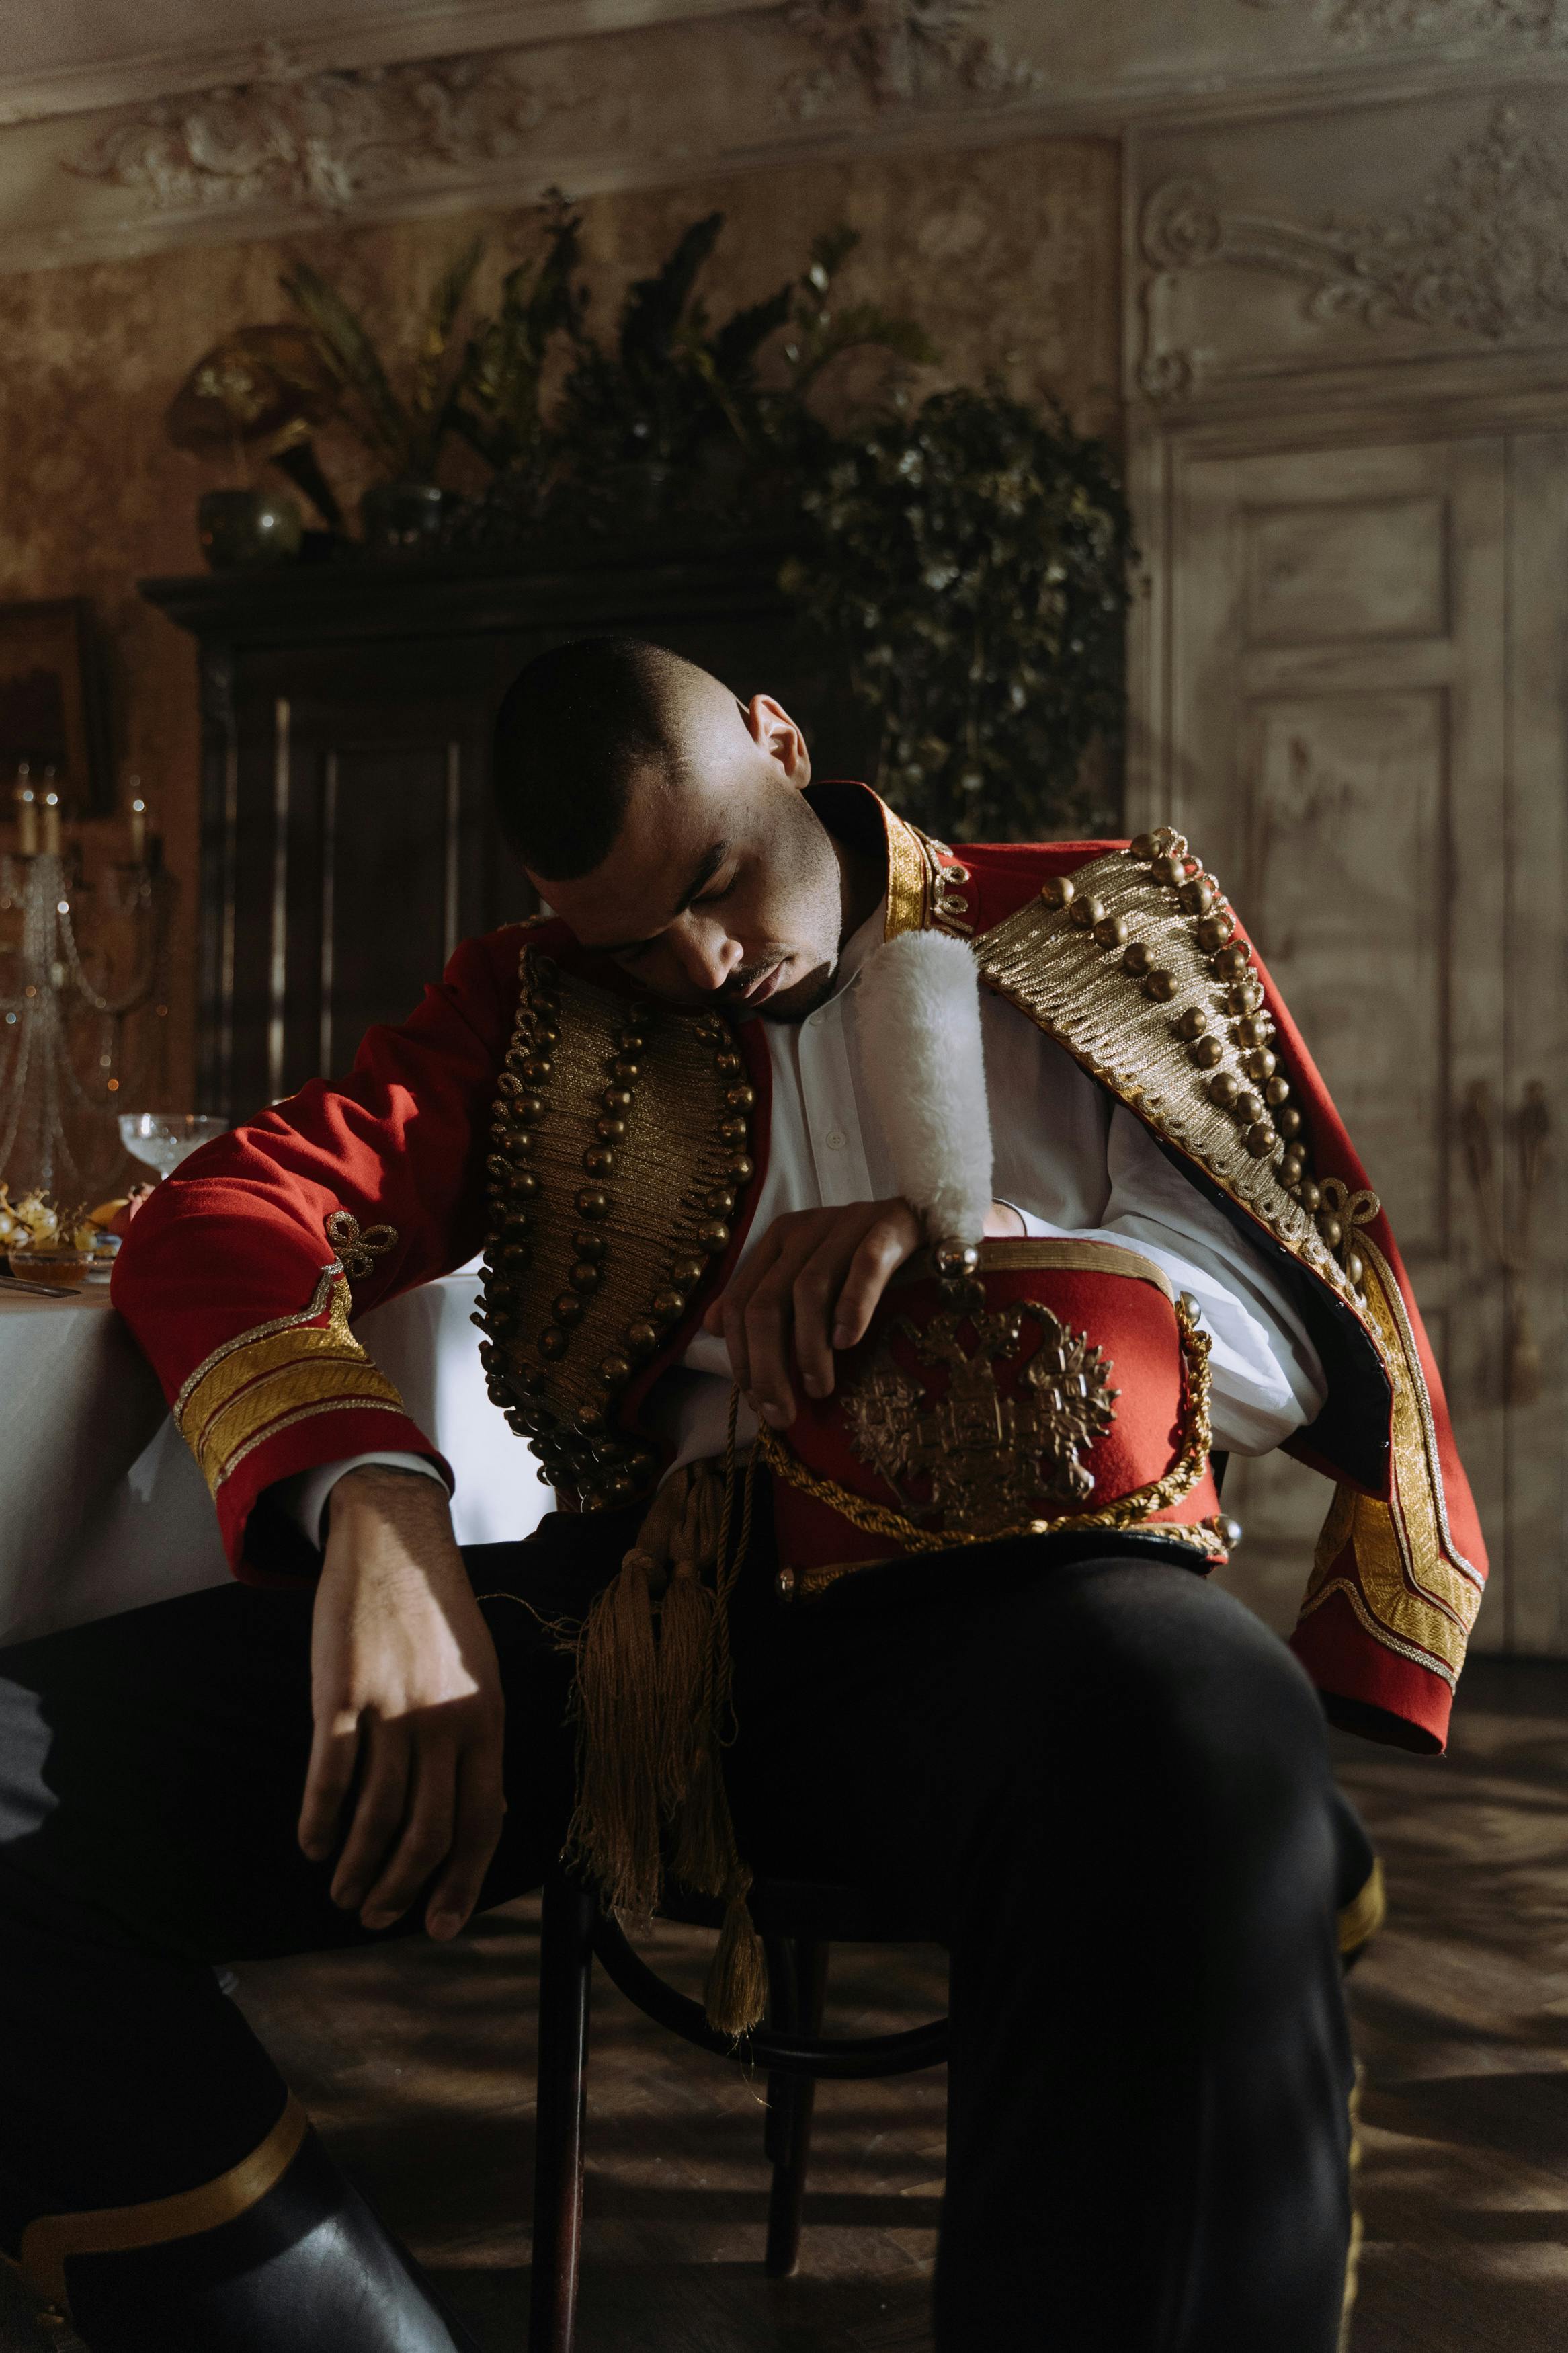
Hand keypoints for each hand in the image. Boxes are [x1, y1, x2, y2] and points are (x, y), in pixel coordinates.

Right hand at [298, 1467, 504, 1940]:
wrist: (393, 1541)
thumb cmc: (434, 1616)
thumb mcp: (477, 1674)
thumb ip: (474, 1741)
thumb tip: (479, 1816)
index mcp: (484, 1718)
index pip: (483, 1820)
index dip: (461, 1881)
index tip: (439, 1924)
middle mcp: (443, 1718)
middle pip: (427, 1832)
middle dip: (401, 1889)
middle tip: (376, 1915)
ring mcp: (391, 1707)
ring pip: (376, 1816)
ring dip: (356, 1867)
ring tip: (341, 1890)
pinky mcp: (340, 1693)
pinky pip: (330, 1777)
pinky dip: (319, 1821)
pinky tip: (312, 1843)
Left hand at [702, 1198, 1025, 1429]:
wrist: (935, 1220)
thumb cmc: (867, 1262)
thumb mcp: (809, 1279)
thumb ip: (763, 1298)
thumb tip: (711, 1326)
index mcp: (779, 1240)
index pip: (741, 1301)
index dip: (741, 1356)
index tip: (755, 1402)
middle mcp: (806, 1228)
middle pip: (767, 1302)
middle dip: (767, 1366)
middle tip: (782, 1414)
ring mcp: (847, 1224)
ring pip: (808, 1289)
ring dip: (808, 1349)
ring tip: (819, 1390)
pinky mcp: (889, 1227)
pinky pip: (864, 1267)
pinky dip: (851, 1306)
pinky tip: (848, 1343)